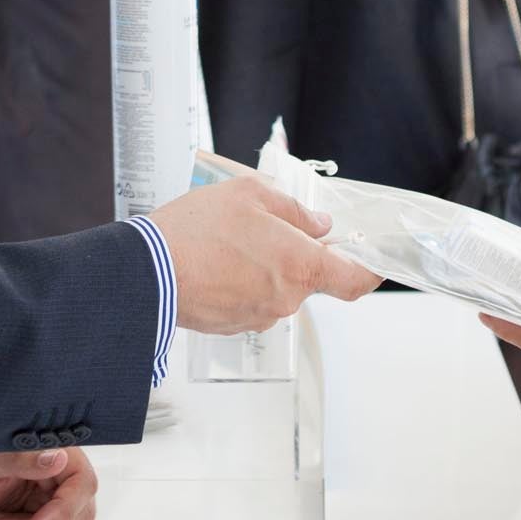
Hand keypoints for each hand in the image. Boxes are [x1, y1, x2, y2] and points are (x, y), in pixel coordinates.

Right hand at [150, 178, 381, 332]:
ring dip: (263, 268)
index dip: (369, 272)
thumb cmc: (196, 230)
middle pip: (307, 278)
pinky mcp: (233, 325)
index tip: (374, 262)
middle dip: (292, 255)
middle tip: (262, 229)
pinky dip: (240, 283)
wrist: (146, 271)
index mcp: (300, 265)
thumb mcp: (249, 194)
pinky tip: (215, 262)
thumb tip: (317, 225)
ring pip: (276, 288)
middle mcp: (286, 298)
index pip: (354, 280)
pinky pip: (250, 301)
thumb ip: (293, 209)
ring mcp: (259, 316)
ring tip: (228, 243)